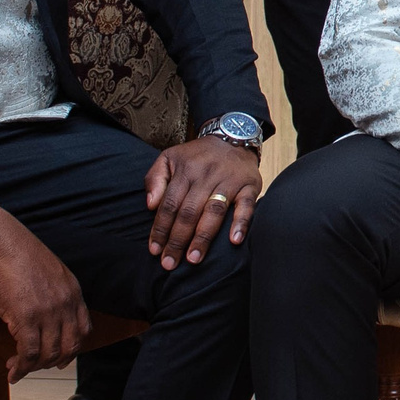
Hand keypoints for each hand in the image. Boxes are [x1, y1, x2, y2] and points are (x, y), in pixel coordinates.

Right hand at [0, 209, 90, 383]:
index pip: (83, 329)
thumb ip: (53, 294)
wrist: (1, 243)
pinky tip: (12, 371)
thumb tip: (42, 314)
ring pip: (48, 353)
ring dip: (33, 367)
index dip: (72, 348)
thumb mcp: (49, 272)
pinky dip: (21, 367)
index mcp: (73, 292)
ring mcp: (48, 313)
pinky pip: (29, 353)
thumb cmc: (17, 254)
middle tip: (36, 366)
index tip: (60, 358)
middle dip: (53, 362)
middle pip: (69, 346)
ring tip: (17, 367)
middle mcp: (66, 304)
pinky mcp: (26, 319)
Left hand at [145, 136, 261, 270]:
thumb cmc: (197, 155)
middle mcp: (206, 175)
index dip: (161, 228)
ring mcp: (229, 181)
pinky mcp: (249, 185)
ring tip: (193, 259)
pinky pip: (246, 205)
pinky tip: (233, 241)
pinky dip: (241, 223)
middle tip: (170, 263)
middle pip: (189, 212)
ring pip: (214, 211)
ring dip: (203, 237)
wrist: (233, 136)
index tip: (155, 250)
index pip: (169, 204)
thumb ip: (155, 179)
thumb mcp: (169, 158)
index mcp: (185, 170)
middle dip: (178, 240)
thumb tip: (150, 206)